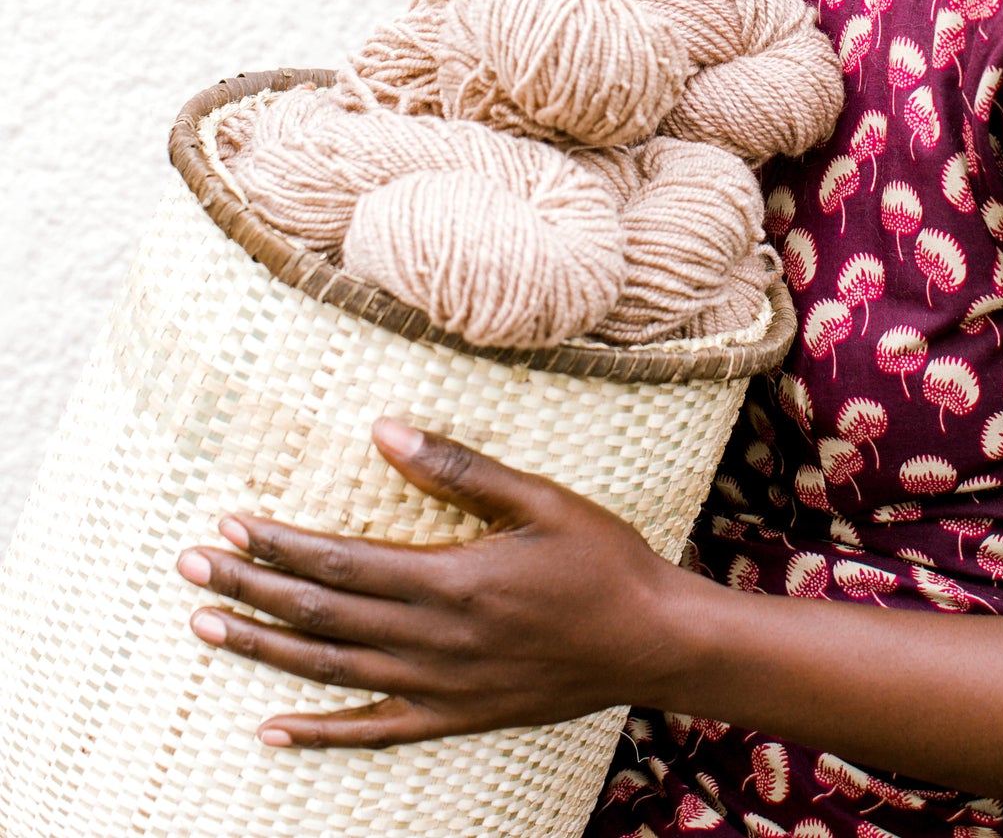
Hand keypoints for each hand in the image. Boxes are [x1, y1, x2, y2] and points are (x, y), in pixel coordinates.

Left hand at [175, 417, 682, 747]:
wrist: (651, 642)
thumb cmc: (601, 559)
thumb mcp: (538, 499)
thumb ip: (458, 469)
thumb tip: (384, 430)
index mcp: (451, 580)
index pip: (340, 562)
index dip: (279, 545)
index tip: (229, 523)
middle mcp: (434, 640)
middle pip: (321, 616)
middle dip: (249, 589)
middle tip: (190, 564)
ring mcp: (441, 687)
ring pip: (331, 671)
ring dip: (263, 649)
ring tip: (205, 627)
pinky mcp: (455, 717)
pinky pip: (373, 731)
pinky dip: (319, 732)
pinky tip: (272, 727)